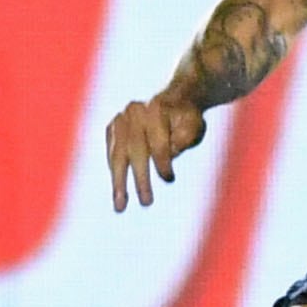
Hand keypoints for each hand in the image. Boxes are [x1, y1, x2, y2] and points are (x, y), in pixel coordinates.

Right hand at [105, 92, 205, 210]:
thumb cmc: (188, 118)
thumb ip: (182, 139)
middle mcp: (134, 113)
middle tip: (146, 202)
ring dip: (119, 183)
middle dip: (140, 179)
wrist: (175, 99)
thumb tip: (167, 157)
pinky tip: (119, 191)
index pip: (158, 141)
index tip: (169, 179)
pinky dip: (115, 172)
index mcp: (156, 109)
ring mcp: (120, 120)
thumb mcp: (194, 127)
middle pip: (135, 151)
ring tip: (120, 206)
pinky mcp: (112, 128)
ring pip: (117, 155)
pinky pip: (112, 154)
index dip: (163, 162)